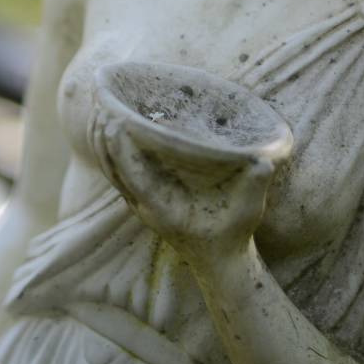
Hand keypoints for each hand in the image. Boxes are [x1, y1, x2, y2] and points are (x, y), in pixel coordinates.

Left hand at [89, 109, 274, 267]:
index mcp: (163, 207)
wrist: (219, 262)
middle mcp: (143, 205)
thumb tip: (264, 160)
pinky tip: (110, 122)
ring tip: (99, 104)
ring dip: (101, 137)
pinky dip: (109, 146)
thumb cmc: (232, 235)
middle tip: (100, 100)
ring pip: (108, 167)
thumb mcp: (249, 211)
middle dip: (103, 134)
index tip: (113, 119)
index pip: (132, 174)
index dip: (120, 147)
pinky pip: (115, 168)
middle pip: (111, 166)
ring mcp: (138, 202)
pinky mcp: (139, 197)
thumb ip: (255, 186)